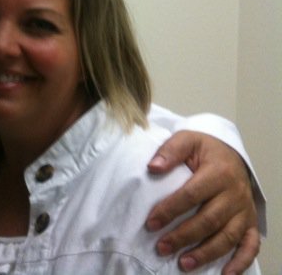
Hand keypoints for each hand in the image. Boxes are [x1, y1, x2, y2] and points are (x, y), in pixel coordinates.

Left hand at [145, 130, 259, 273]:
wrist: (230, 153)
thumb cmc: (205, 149)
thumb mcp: (187, 140)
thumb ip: (170, 151)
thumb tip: (153, 167)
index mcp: (218, 172)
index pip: (191, 195)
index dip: (170, 210)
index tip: (150, 223)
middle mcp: (235, 194)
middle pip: (208, 220)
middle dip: (183, 236)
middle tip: (161, 247)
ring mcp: (245, 210)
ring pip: (227, 237)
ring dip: (206, 253)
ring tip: (184, 263)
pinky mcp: (251, 222)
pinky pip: (251, 246)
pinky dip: (240, 262)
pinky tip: (225, 274)